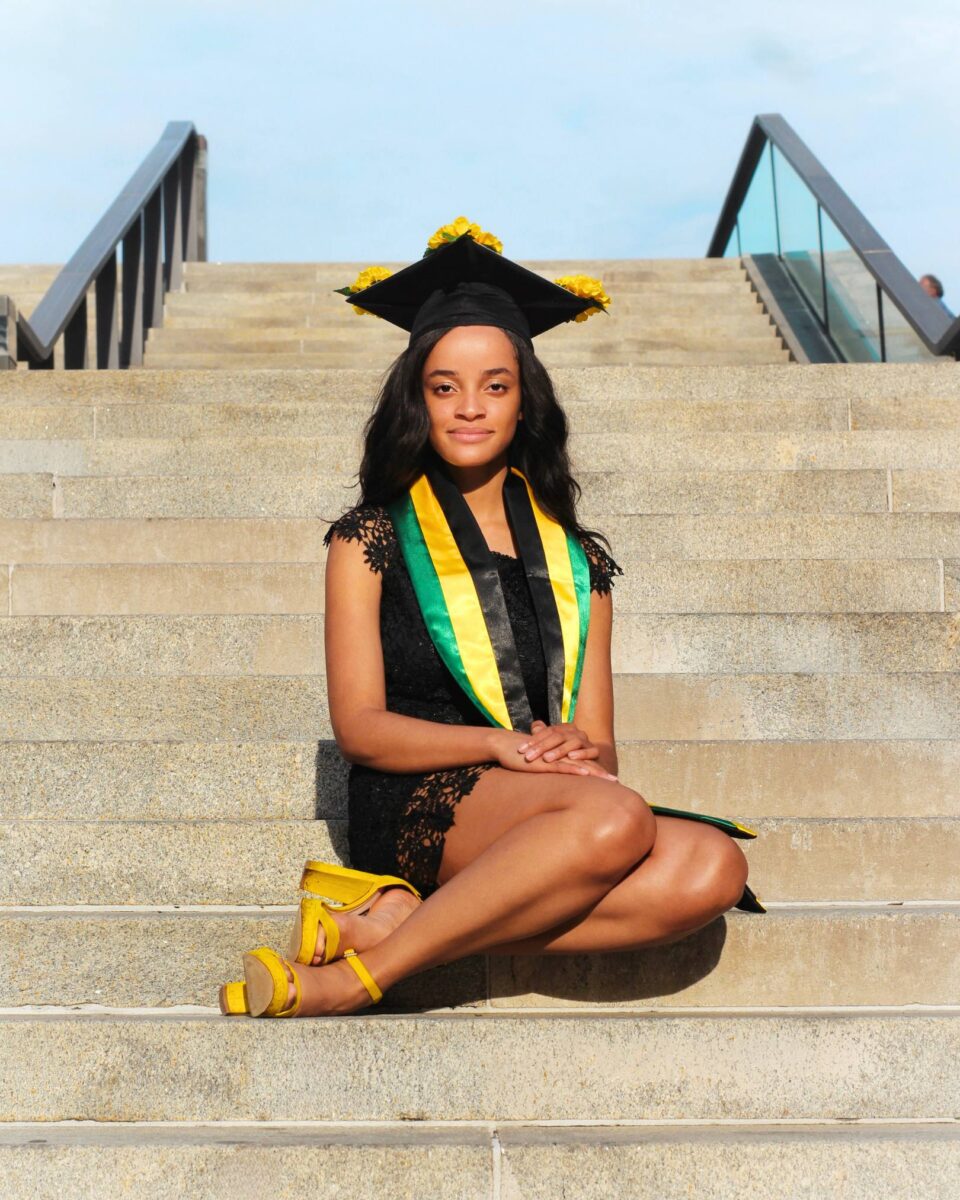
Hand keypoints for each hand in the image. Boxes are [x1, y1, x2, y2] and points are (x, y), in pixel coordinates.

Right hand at [488, 726, 617, 780]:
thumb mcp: (536, 766)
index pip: (582, 764)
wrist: (505, 746)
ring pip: (578, 765)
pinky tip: (586, 773)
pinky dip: (575, 769)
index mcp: (559, 757)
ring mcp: (553, 758)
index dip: (596, 772)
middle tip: (617, 782)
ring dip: (595, 772)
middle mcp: (560, 756)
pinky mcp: (544, 761)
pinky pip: (562, 766)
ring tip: (609, 780)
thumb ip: (545, 770)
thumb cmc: (520, 757)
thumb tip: (550, 779)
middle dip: (601, 774)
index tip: (610, 781)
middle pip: (585, 764)